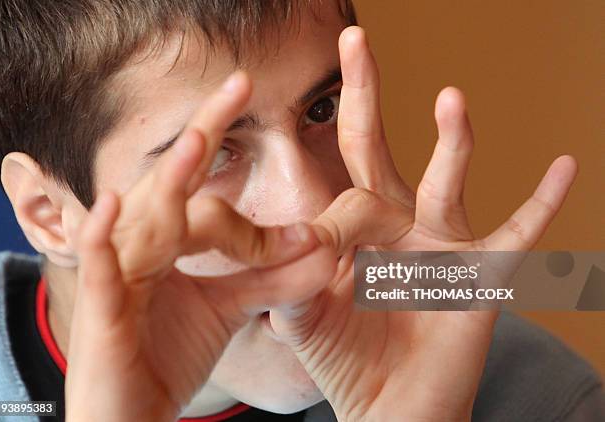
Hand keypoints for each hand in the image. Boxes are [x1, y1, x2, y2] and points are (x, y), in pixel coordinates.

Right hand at [65, 72, 336, 421]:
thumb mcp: (227, 307)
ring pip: (143, 221)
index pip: (201, 186)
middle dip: (203, 136)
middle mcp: (139, 248)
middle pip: (172, 183)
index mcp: (168, 242)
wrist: (128, 415)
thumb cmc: (166, 353)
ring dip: (170, 179)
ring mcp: (117, 278)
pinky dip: (105, 240)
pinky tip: (115, 205)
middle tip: (239, 84)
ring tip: (200, 136)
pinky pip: (102, 272)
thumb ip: (269, 276)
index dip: (228, 151)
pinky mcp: (100, 317)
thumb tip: (322, 247)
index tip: (256, 103)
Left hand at [270, 26, 577, 421]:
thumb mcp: (298, 312)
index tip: (317, 252)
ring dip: (452, 142)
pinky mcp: (477, 276)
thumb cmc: (341, 357)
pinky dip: (540, 205)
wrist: (387, 406)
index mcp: (351, 230)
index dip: (324, 219)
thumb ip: (279, 272)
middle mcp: (396, 223)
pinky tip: (563, 167)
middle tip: (355, 40)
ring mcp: (439, 245)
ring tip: (449, 97)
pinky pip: (516, 236)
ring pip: (445, 182)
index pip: (335, 194)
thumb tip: (260, 236)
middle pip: (376, 149)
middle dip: (365, 95)